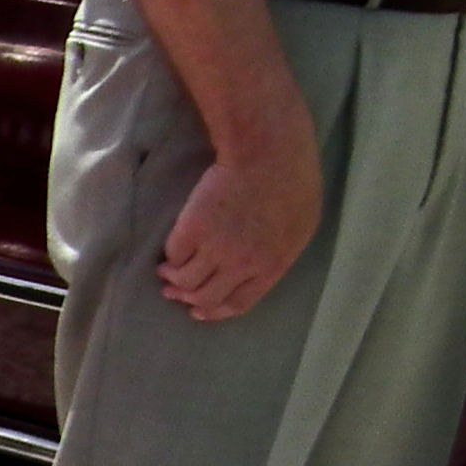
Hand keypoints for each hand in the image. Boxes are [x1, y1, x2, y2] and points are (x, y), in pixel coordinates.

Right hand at [158, 137, 319, 319]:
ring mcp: (215, 249)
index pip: (238, 302)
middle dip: (187, 299)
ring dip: (172, 281)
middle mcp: (241, 265)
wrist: (267, 155)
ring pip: (184, 281)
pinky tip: (167, 256)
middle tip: (174, 292)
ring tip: (165, 274)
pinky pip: (175, 256)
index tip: (198, 309)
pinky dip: (169, 259)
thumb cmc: (292, 183)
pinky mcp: (192, 231)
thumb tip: (254, 269)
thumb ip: (277, 254)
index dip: (214, 311)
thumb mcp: (300, 227)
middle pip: (205, 296)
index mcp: (271, 266)